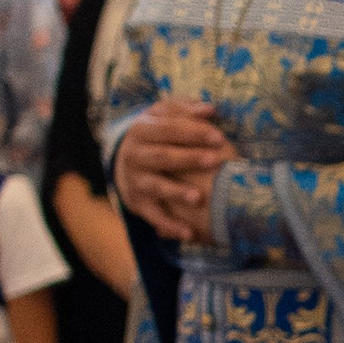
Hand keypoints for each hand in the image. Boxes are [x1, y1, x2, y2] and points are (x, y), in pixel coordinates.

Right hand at [116, 98, 236, 245]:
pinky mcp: (138, 203)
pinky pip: (154, 216)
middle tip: (215, 161)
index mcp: (142, 129)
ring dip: (177, 192)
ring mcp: (135, 180)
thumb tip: (210, 109)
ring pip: (156, 186)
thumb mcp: (163, 115)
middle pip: (163, 156)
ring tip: (198, 198)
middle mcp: (135, 155)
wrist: (124, 161)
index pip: (169, 128)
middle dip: (189, 159)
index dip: (193, 132)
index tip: (219, 137)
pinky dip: (170, 226)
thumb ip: (185, 109)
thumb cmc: (156, 134)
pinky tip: (190, 233)